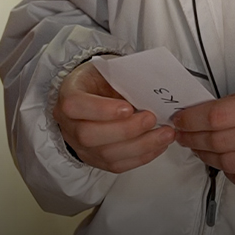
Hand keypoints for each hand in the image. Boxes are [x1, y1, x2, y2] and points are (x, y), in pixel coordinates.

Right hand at [54, 57, 173, 173]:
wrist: (95, 93)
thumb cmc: (103, 80)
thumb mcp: (109, 69)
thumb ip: (123, 78)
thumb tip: (150, 89)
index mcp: (68, 96)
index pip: (75, 106)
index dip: (101, 110)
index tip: (128, 107)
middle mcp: (69, 125)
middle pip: (89, 136)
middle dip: (125, 130)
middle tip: (151, 119)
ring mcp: (81, 146)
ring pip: (106, 155)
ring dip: (140, 146)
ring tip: (165, 134)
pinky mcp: (95, 160)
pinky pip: (117, 165)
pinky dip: (142, 157)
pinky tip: (159, 145)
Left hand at [171, 75, 234, 191]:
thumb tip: (207, 114)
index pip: (217, 115)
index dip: (191, 119)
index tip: (180, 118)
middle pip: (218, 142)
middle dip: (193, 138)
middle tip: (183, 134)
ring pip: (228, 165)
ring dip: (207, 157)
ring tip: (200, 148)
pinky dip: (230, 173)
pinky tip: (226, 163)